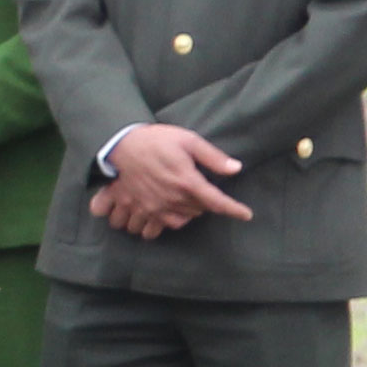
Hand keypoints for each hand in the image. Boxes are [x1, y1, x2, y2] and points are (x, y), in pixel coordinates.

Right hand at [89, 123, 249, 239]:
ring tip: (183, 201)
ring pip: (180, 221)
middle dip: (204, 203)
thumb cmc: (156, 140)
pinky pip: (158, 227)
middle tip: (199, 190)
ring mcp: (155, 207)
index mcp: (187, 181)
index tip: (246, 215)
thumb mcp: (188, 140)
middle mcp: (173, 199)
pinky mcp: (140, 210)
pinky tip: (165, 212)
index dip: (234, 210)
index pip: (217, 202)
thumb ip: (213, 157)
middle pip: (199, 211)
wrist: (120, 145)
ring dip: (186, 213)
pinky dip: (165, 223)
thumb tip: (236, 168)